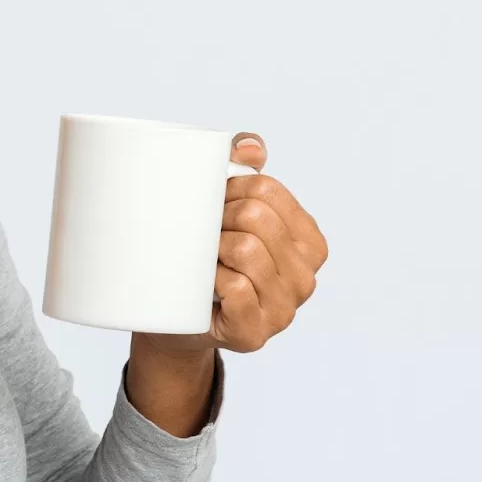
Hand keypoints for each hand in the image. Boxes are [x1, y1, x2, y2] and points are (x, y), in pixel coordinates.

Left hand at [140, 132, 329, 357]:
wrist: (172, 317)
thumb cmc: (205, 258)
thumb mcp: (227, 210)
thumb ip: (244, 170)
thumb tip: (250, 147)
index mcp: (309, 242)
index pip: (267, 189)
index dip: (228, 187)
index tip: (211, 202)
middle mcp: (305, 277)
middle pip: (256, 216)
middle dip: (217, 216)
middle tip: (200, 232)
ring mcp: (284, 310)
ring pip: (246, 250)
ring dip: (210, 248)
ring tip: (201, 258)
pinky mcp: (254, 333)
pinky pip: (236, 287)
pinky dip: (211, 279)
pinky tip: (203, 285)